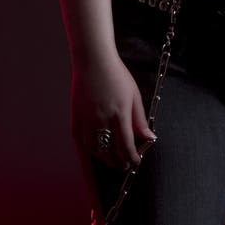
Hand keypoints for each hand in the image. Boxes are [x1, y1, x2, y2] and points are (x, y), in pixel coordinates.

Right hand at [70, 53, 155, 169]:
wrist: (93, 60)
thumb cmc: (117, 75)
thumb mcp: (134, 95)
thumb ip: (140, 119)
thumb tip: (149, 137)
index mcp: (119, 114)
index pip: (126, 146)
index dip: (132, 158)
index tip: (136, 162)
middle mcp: (102, 119)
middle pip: (109, 152)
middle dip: (118, 162)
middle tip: (125, 164)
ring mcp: (86, 119)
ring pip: (93, 150)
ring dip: (103, 158)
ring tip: (111, 158)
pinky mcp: (75, 116)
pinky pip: (79, 140)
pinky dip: (88, 148)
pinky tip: (95, 148)